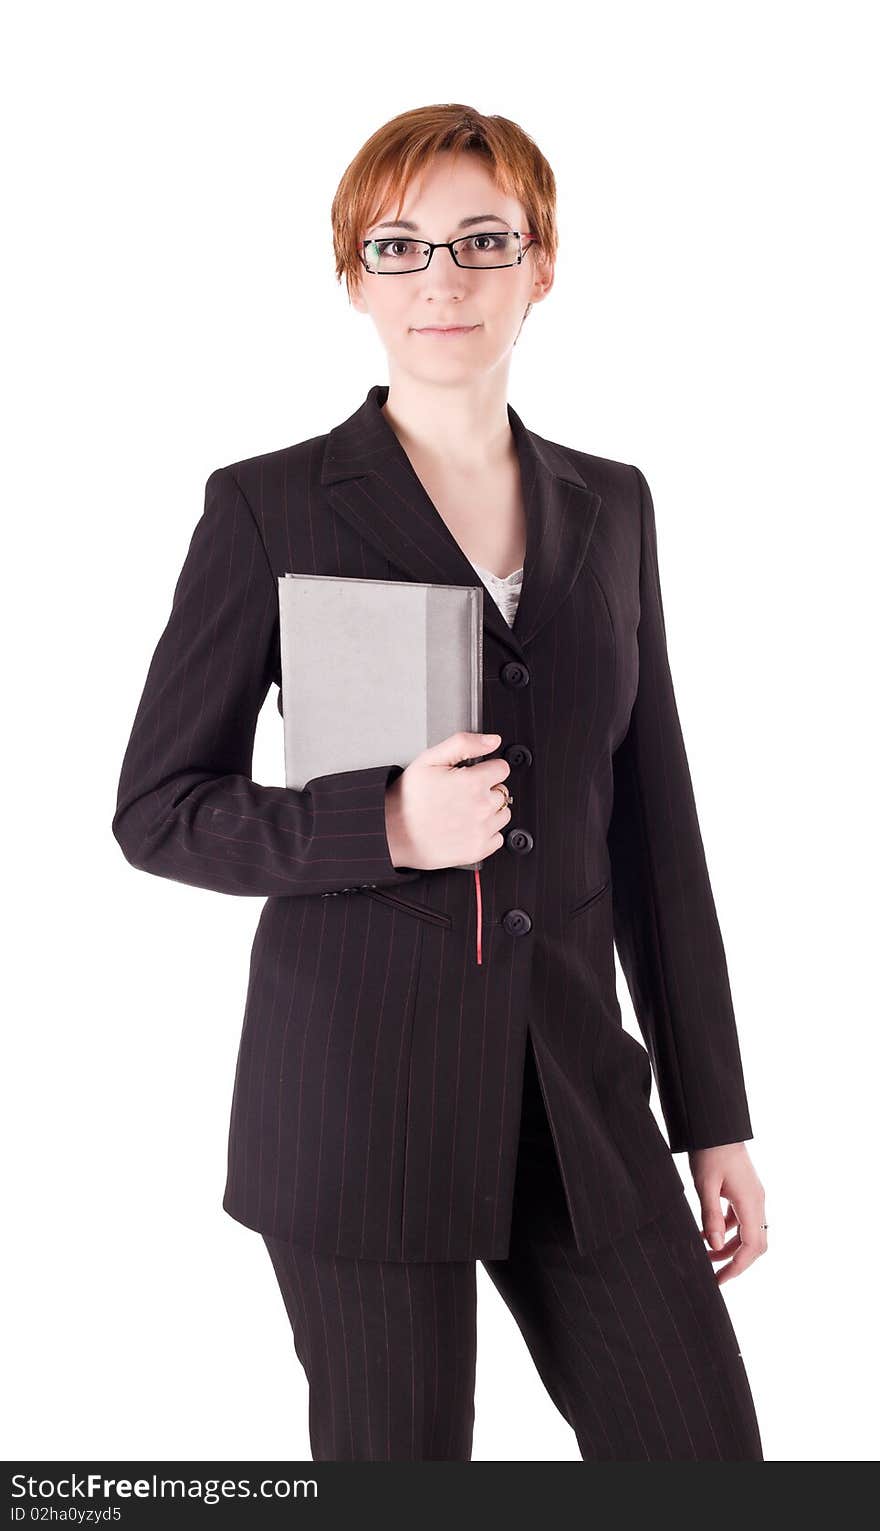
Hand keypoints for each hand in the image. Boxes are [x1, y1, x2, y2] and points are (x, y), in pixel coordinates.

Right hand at [385, 731, 510, 869]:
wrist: (393, 832)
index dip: (487, 769)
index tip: (474, 775)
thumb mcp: (430, 759)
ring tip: (463, 811)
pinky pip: (498, 837)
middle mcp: (481, 807)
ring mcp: (481, 830)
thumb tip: (492, 740)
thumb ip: (464, 744)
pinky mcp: (478, 849)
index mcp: (473, 782)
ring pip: (503, 814)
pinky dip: (487, 833)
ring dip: (490, 812)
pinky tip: (466, 827)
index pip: (502, 769)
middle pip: (503, 791)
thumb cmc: (408, 798)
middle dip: (487, 790)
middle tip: (461, 795)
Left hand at [687, 1142, 767, 1285]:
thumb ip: (709, 1216)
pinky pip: (740, 1220)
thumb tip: (713, 1246)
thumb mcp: (705, 1184)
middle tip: (715, 1276)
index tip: (719, 1280)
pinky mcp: (745, 1192)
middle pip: (755, 1244)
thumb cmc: (710, 1151)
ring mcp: (753, 1197)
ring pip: (747, 1233)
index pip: (752, 1245)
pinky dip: (725, 1231)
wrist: (716, 1125)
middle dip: (736, 1262)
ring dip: (729, 1247)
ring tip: (704, 1254)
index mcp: (751, 1202)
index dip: (737, 1266)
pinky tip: (705, 1232)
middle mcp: (757, 1202)